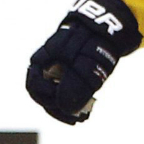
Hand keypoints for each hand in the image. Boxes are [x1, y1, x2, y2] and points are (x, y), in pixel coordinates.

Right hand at [25, 0, 141, 123]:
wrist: (108, 25)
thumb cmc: (93, 41)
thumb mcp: (85, 64)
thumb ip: (75, 85)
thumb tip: (66, 108)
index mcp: (43, 58)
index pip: (34, 87)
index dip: (47, 100)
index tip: (64, 105)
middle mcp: (47, 64)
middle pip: (44, 94)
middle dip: (58, 109)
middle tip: (75, 118)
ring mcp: (57, 68)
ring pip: (55, 94)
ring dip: (65, 108)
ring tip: (81, 117)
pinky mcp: (69, 72)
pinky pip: (65, 90)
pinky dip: (73, 101)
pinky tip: (85, 110)